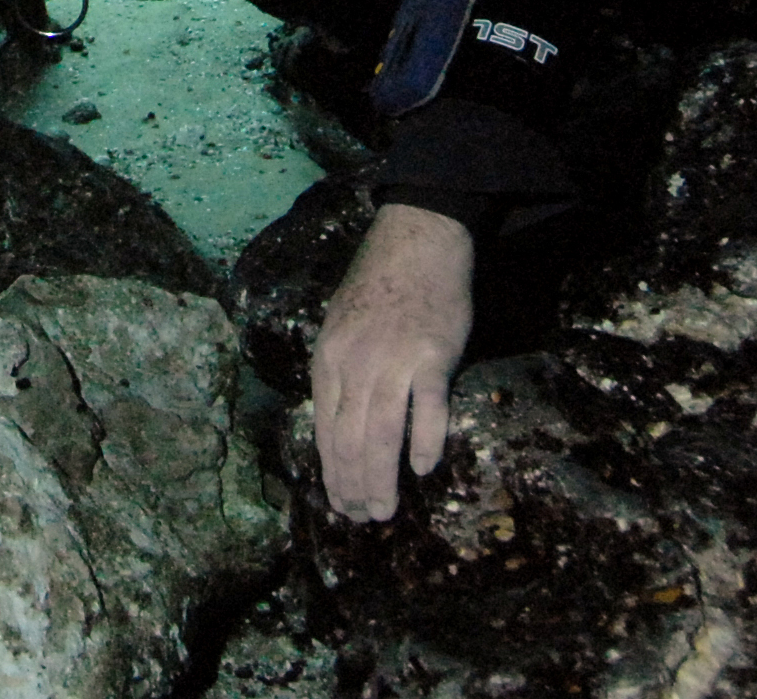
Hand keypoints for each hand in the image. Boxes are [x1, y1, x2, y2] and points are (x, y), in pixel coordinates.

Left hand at [307, 202, 476, 520]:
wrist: (417, 239)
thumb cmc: (380, 285)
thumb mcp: (340, 326)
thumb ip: (339, 373)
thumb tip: (339, 423)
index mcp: (328, 359)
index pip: (325, 430)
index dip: (332, 473)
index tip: (340, 504)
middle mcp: (354, 364)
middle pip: (349, 440)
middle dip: (353, 486)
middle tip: (363, 518)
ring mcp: (393, 361)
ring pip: (381, 433)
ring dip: (381, 479)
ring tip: (385, 510)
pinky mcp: (431, 356)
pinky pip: (427, 409)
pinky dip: (423, 441)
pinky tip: (422, 469)